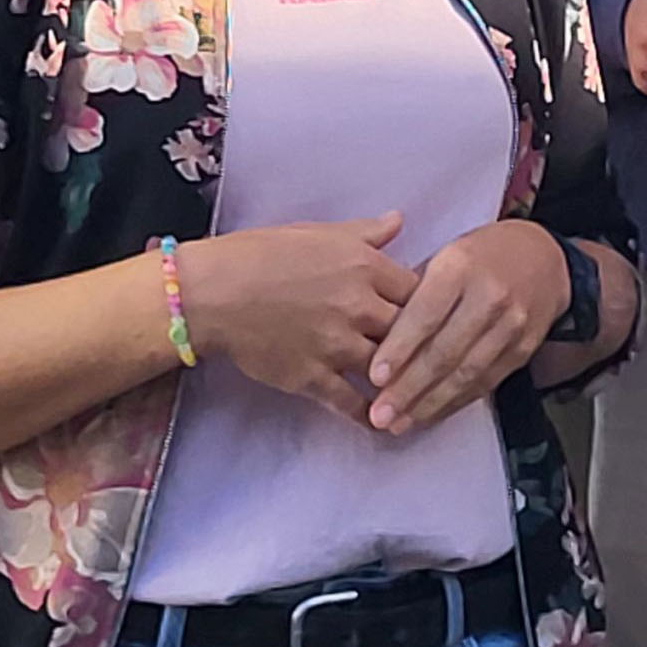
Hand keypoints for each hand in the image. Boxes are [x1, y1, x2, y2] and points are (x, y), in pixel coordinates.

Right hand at [175, 214, 418, 424]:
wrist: (212, 292)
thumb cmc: (260, 254)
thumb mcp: (318, 232)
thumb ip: (365, 232)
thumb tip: (400, 221)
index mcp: (364, 266)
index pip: (420, 290)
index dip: (431, 304)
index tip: (435, 315)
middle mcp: (358, 307)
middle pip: (412, 332)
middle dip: (423, 345)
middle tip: (435, 358)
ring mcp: (336, 346)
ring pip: (389, 370)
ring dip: (404, 383)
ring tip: (418, 395)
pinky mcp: (313, 378)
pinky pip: (352, 404)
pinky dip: (371, 417)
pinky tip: (384, 424)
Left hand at [366, 218, 568, 434]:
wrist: (544, 258)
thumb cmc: (479, 256)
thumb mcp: (444, 254)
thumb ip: (413, 291)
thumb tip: (373, 335)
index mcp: (460, 265)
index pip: (425, 314)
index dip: (399, 349)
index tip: (373, 377)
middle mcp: (489, 296)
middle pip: (445, 351)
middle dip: (408, 388)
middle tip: (379, 414)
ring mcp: (511, 326)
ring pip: (465, 373)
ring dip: (429, 404)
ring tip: (398, 424)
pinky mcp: (524, 350)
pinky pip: (485, 383)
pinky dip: (454, 402)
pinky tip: (429, 415)